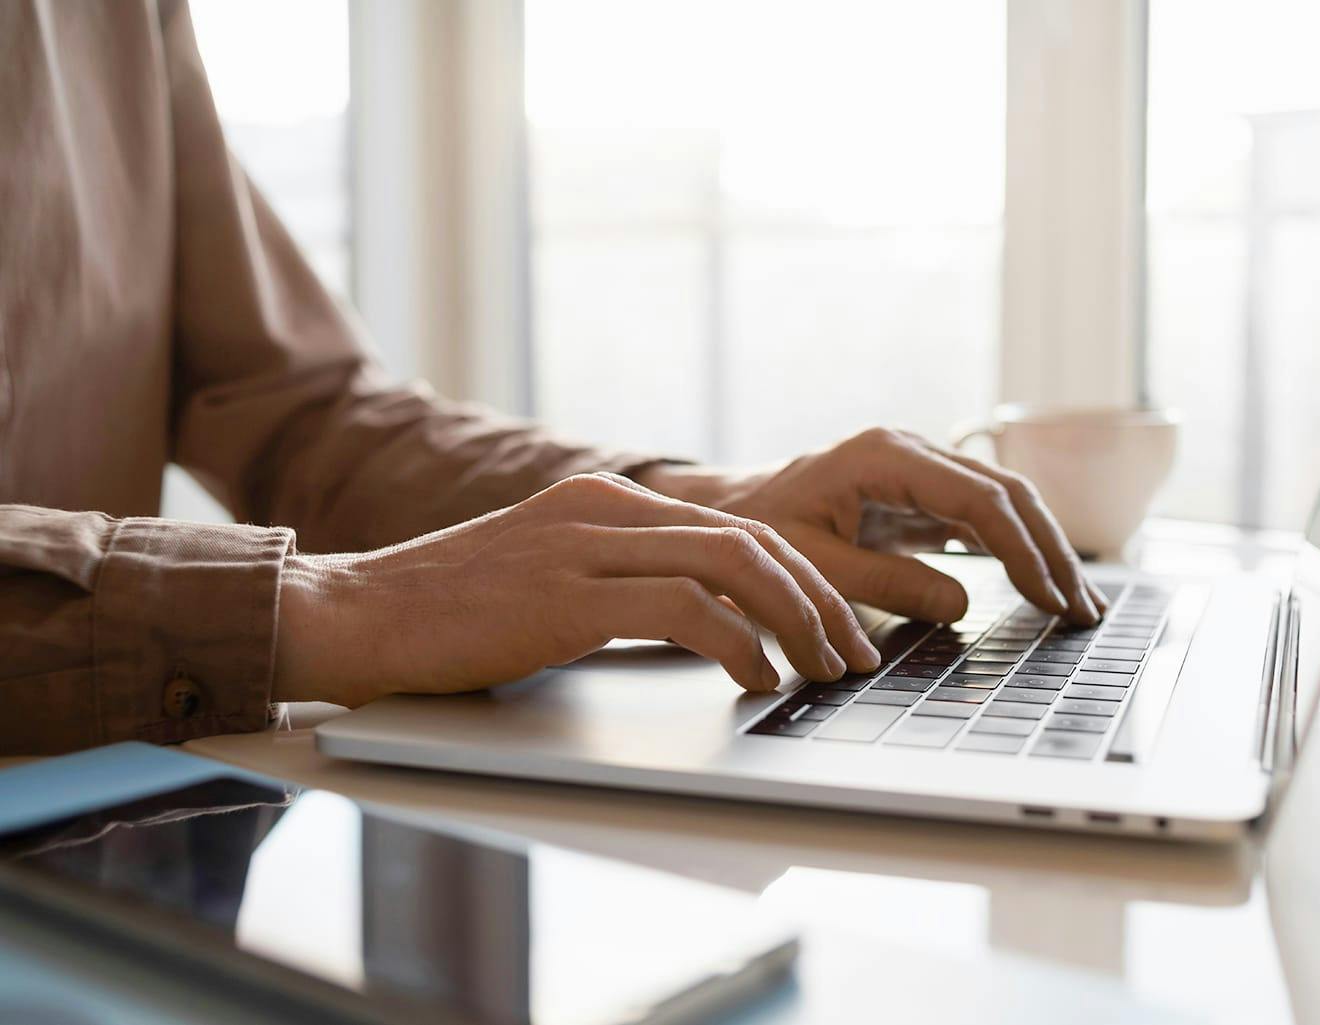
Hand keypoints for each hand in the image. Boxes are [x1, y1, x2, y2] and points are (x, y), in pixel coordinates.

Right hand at [273, 474, 880, 705]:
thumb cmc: (449, 613)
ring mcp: (585, 545)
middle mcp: (604, 507)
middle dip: (817, 599)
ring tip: (822, 670)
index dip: (799, 575)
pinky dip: (737, 644)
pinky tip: (757, 679)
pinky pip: (684, 609)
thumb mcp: (548, 578)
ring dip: (794, 621)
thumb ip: (618, 581)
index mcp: (605, 500)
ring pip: (731, 564)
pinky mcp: (567, 595)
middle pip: (750, 539)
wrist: (356, 614)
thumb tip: (700, 624)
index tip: (835, 623)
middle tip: (853, 652)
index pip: (734, 525)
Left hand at [638, 428, 1105, 625]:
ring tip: (1075, 605)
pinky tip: (1041, 588)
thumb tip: (959, 604)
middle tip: (1081, 610)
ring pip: (1004, 502)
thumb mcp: (812, 562)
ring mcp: (920, 470)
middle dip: (1051, 551)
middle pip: (1007, 493)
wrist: (729, 510)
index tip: (1048, 598)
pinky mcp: (921, 495)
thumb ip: (882, 582)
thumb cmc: (758, 529)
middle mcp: (912, 452)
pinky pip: (983, 519)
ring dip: (1043, 551)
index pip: (979, 499)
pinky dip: (1016, 552)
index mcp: (886, 455)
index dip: (1022, 550)